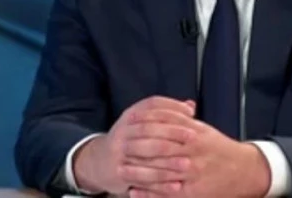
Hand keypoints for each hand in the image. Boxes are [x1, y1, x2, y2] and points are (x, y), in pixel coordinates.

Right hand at [73, 96, 196, 194]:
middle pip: (149, 128)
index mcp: (131, 115)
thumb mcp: (142, 123)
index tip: (190, 113)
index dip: (172, 106)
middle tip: (193, 136)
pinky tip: (176, 186)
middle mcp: (123, 130)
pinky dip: (159, 183)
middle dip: (172, 132)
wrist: (99, 162)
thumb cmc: (129, 140)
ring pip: (145, 154)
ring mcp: (119, 151)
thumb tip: (191, 105)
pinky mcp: (119, 172)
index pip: (152, 105)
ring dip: (167, 160)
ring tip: (187, 163)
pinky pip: (142, 178)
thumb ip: (166, 115)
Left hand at [124, 110, 270, 197]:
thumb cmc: (219, 149)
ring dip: (139, 173)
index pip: (164, 129)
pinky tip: (134, 191)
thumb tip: (159, 110)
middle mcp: (192, 155)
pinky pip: (166, 194)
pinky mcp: (192, 193)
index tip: (128, 125)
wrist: (243, 171)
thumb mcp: (203, 130)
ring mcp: (191, 175)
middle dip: (137, 150)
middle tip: (119, 149)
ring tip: (121, 170)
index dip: (145, 127)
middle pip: (159, 151)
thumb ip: (182, 120)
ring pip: (160, 174)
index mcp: (193, 136)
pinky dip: (149, 194)